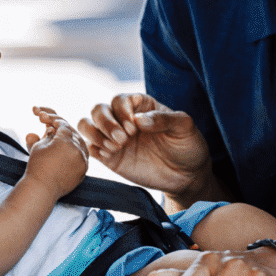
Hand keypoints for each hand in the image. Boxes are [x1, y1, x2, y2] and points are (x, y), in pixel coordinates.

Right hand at [23, 107, 87, 200]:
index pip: (63, 125)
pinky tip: (66, 152)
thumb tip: (52, 130)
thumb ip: (48, 135)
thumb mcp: (39, 146)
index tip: (48, 121)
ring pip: (80, 144)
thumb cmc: (37, 167)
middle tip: (53, 129)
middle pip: (73, 133)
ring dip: (70, 140)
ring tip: (59, 140)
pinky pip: (82, 156)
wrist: (41, 189)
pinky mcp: (84, 170)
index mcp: (66, 141)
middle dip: (63, 130)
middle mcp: (78, 149)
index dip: (54, 121)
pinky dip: (75, 152)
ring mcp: (83, 161)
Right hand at [77, 93, 210, 197]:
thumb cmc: (188, 146)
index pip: (119, 99)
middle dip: (106, 123)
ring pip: (87, 124)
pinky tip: (110, 155)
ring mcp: (114, 138)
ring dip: (95, 133)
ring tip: (115, 147)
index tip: (135, 127)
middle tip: (123, 139)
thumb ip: (164, 119)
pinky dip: (93, 148)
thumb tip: (139, 119)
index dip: (122, 111)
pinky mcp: (109, 157)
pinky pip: (89, 147)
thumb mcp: (185, 127)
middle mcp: (124, 119)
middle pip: (98, 109)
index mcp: (141, 106)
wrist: (187, 176)